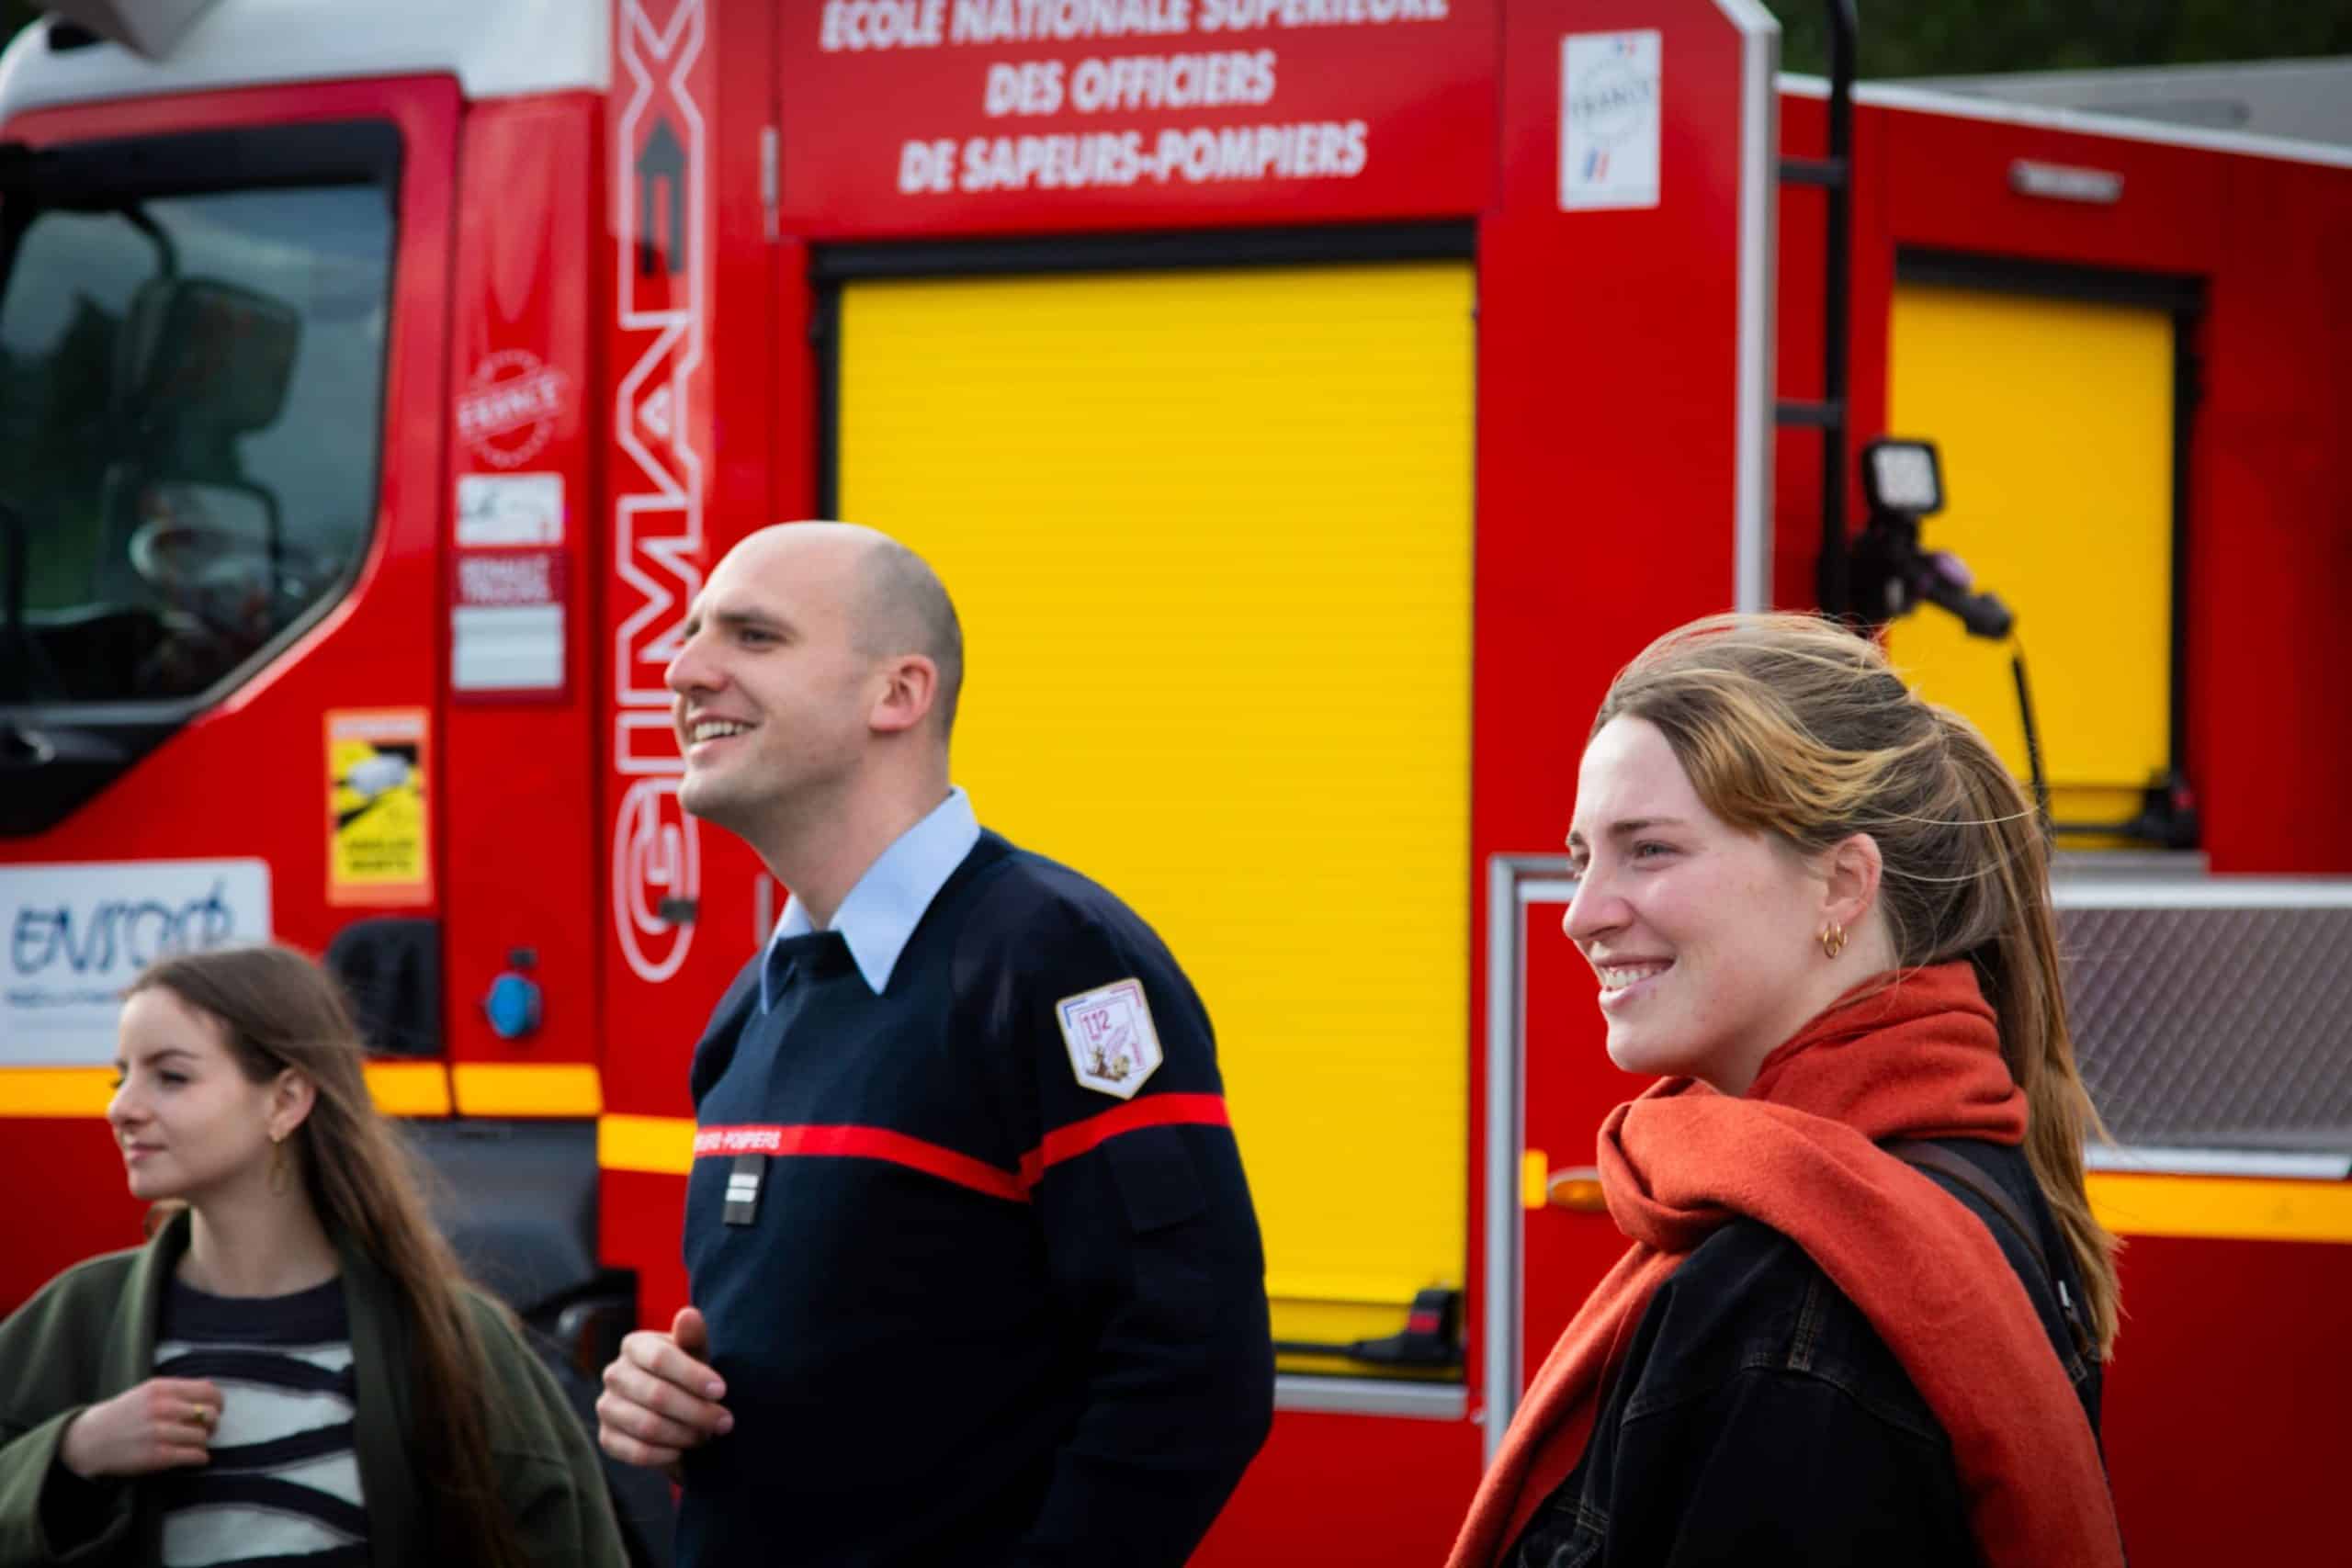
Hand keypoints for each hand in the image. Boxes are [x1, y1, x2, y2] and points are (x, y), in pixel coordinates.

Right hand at [58, 1378, 221, 1478]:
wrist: (90, 1440)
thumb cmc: (123, 1414)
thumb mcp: (147, 1392)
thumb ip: (178, 1390)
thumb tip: (212, 1388)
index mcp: (162, 1389)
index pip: (208, 1391)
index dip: (218, 1402)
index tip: (216, 1409)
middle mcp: (163, 1408)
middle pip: (210, 1414)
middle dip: (212, 1423)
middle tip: (206, 1429)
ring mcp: (160, 1432)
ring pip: (203, 1436)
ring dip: (203, 1442)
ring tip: (194, 1443)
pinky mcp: (157, 1456)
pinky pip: (194, 1455)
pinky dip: (200, 1457)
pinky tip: (195, 1457)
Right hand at [597, 1306, 731, 1473]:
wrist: (679, 1414)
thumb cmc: (691, 1376)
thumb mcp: (698, 1354)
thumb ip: (694, 1336)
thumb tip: (688, 1314)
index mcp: (635, 1345)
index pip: (661, 1358)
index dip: (693, 1376)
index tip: (722, 1391)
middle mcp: (614, 1373)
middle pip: (656, 1395)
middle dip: (697, 1411)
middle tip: (725, 1421)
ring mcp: (606, 1406)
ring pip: (647, 1426)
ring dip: (684, 1434)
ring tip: (706, 1435)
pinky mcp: (606, 1438)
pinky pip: (635, 1452)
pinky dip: (665, 1455)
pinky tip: (683, 1451)